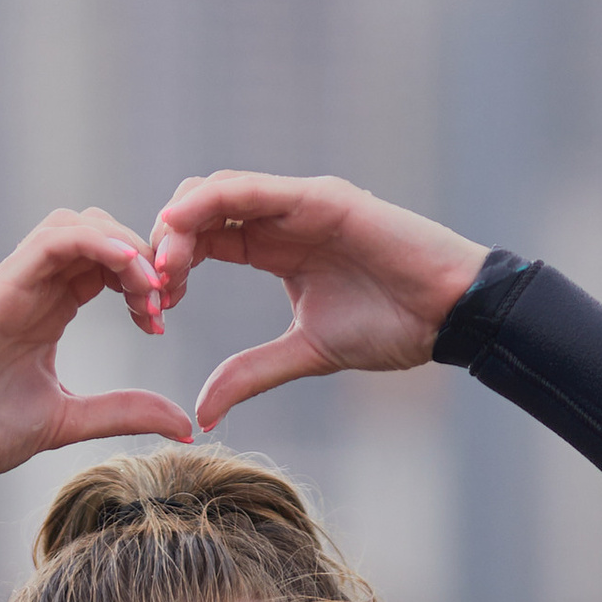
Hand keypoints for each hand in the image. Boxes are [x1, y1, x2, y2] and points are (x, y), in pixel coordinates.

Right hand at [0, 208, 195, 481]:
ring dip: (122, 246)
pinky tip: (128, 268)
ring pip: (75, 225)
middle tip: (164, 301)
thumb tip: (182, 422)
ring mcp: (12, 281)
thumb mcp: (69, 421)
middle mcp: (30, 285)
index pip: (103, 265)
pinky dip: (95, 243)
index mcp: (46, 308)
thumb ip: (123, 411)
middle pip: (96, 232)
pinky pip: (53, 241)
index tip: (162, 320)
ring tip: (150, 288)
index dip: (142, 280)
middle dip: (140, 256)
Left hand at [150, 172, 488, 433]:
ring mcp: (299, 203)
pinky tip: (182, 224)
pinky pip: (253, 189)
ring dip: (181, 224)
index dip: (172, 268)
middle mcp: (281, 217)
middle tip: (152, 291)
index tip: (154, 310)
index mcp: (274, 247)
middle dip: (166, 245)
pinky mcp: (320, 198)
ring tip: (163, 266)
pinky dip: (213, 202)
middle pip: (201, 211)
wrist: (449, 315)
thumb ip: (251, 372)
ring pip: (218, 192)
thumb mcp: (305, 354)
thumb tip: (203, 411)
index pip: (205, 241)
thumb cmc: (392, 327)